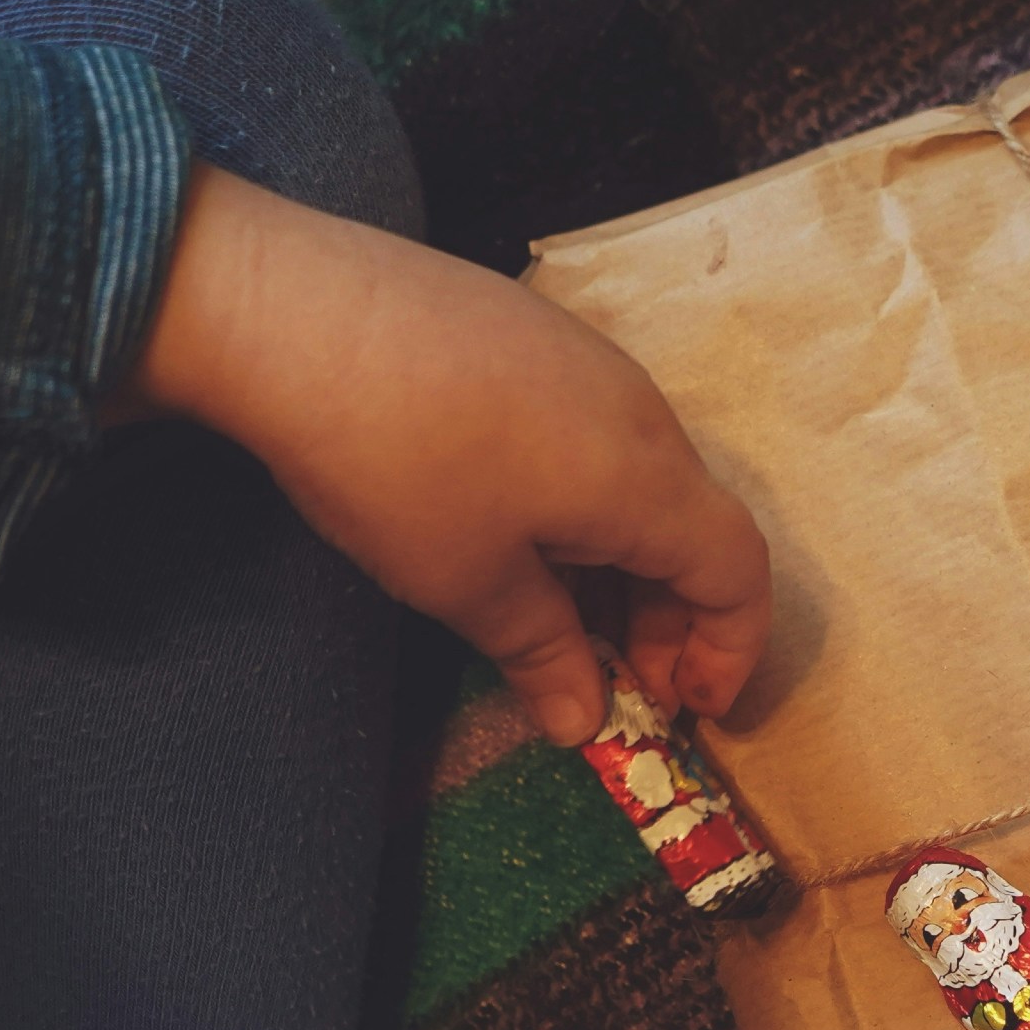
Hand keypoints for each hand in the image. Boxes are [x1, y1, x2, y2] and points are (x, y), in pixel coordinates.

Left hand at [115, 165, 770, 744]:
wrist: (290, 309)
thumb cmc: (393, 462)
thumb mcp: (466, 581)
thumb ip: (543, 654)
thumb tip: (584, 721)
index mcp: (645, 477)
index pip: (739, 571)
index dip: (730, 652)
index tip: (688, 712)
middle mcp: (640, 410)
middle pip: (694, 527)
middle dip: (671, 621)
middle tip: (618, 685)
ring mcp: (587, 361)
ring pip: (642, 481)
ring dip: (623, 566)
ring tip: (560, 622)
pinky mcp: (532, 335)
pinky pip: (595, 436)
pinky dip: (586, 507)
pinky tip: (516, 536)